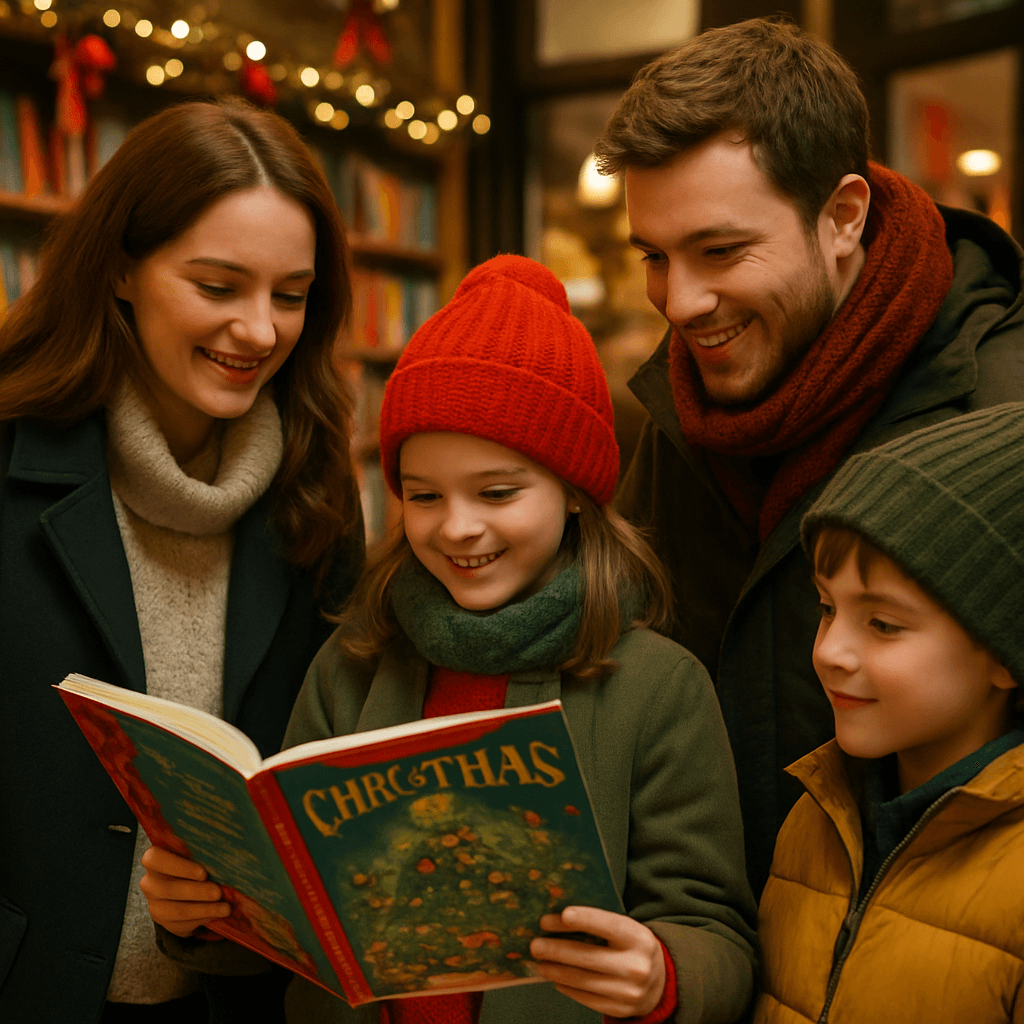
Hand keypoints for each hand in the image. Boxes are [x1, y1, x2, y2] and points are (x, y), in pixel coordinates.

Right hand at [139, 846, 230, 937]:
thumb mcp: (195, 852)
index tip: (203, 873)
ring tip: (225, 908)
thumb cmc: (194, 861)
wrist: (188, 887)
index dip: (178, 866)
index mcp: (153, 859)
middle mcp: (149, 882)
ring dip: (203, 909)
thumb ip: (200, 850)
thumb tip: (220, 848)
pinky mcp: (164, 922)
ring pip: (175, 910)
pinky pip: (181, 923)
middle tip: (218, 892)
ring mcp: (154, 904)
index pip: (154, 859)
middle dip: (196, 892)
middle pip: (166, 889)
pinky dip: (202, 918)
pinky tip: (217, 914)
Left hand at [529, 906, 665, 1018]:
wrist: (659, 982)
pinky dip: (568, 988)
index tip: (562, 914)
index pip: (609, 925)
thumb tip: (559, 918)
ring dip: (556, 971)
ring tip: (540, 963)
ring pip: (583, 980)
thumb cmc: (632, 947)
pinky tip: (556, 979)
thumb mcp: (626, 930)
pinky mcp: (621, 1009)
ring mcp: (629, 991)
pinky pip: (587, 998)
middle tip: (536, 945)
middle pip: (589, 957)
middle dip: (558, 950)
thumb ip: (601, 924)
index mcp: (639, 938)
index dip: (585, 919)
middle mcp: (636, 965)